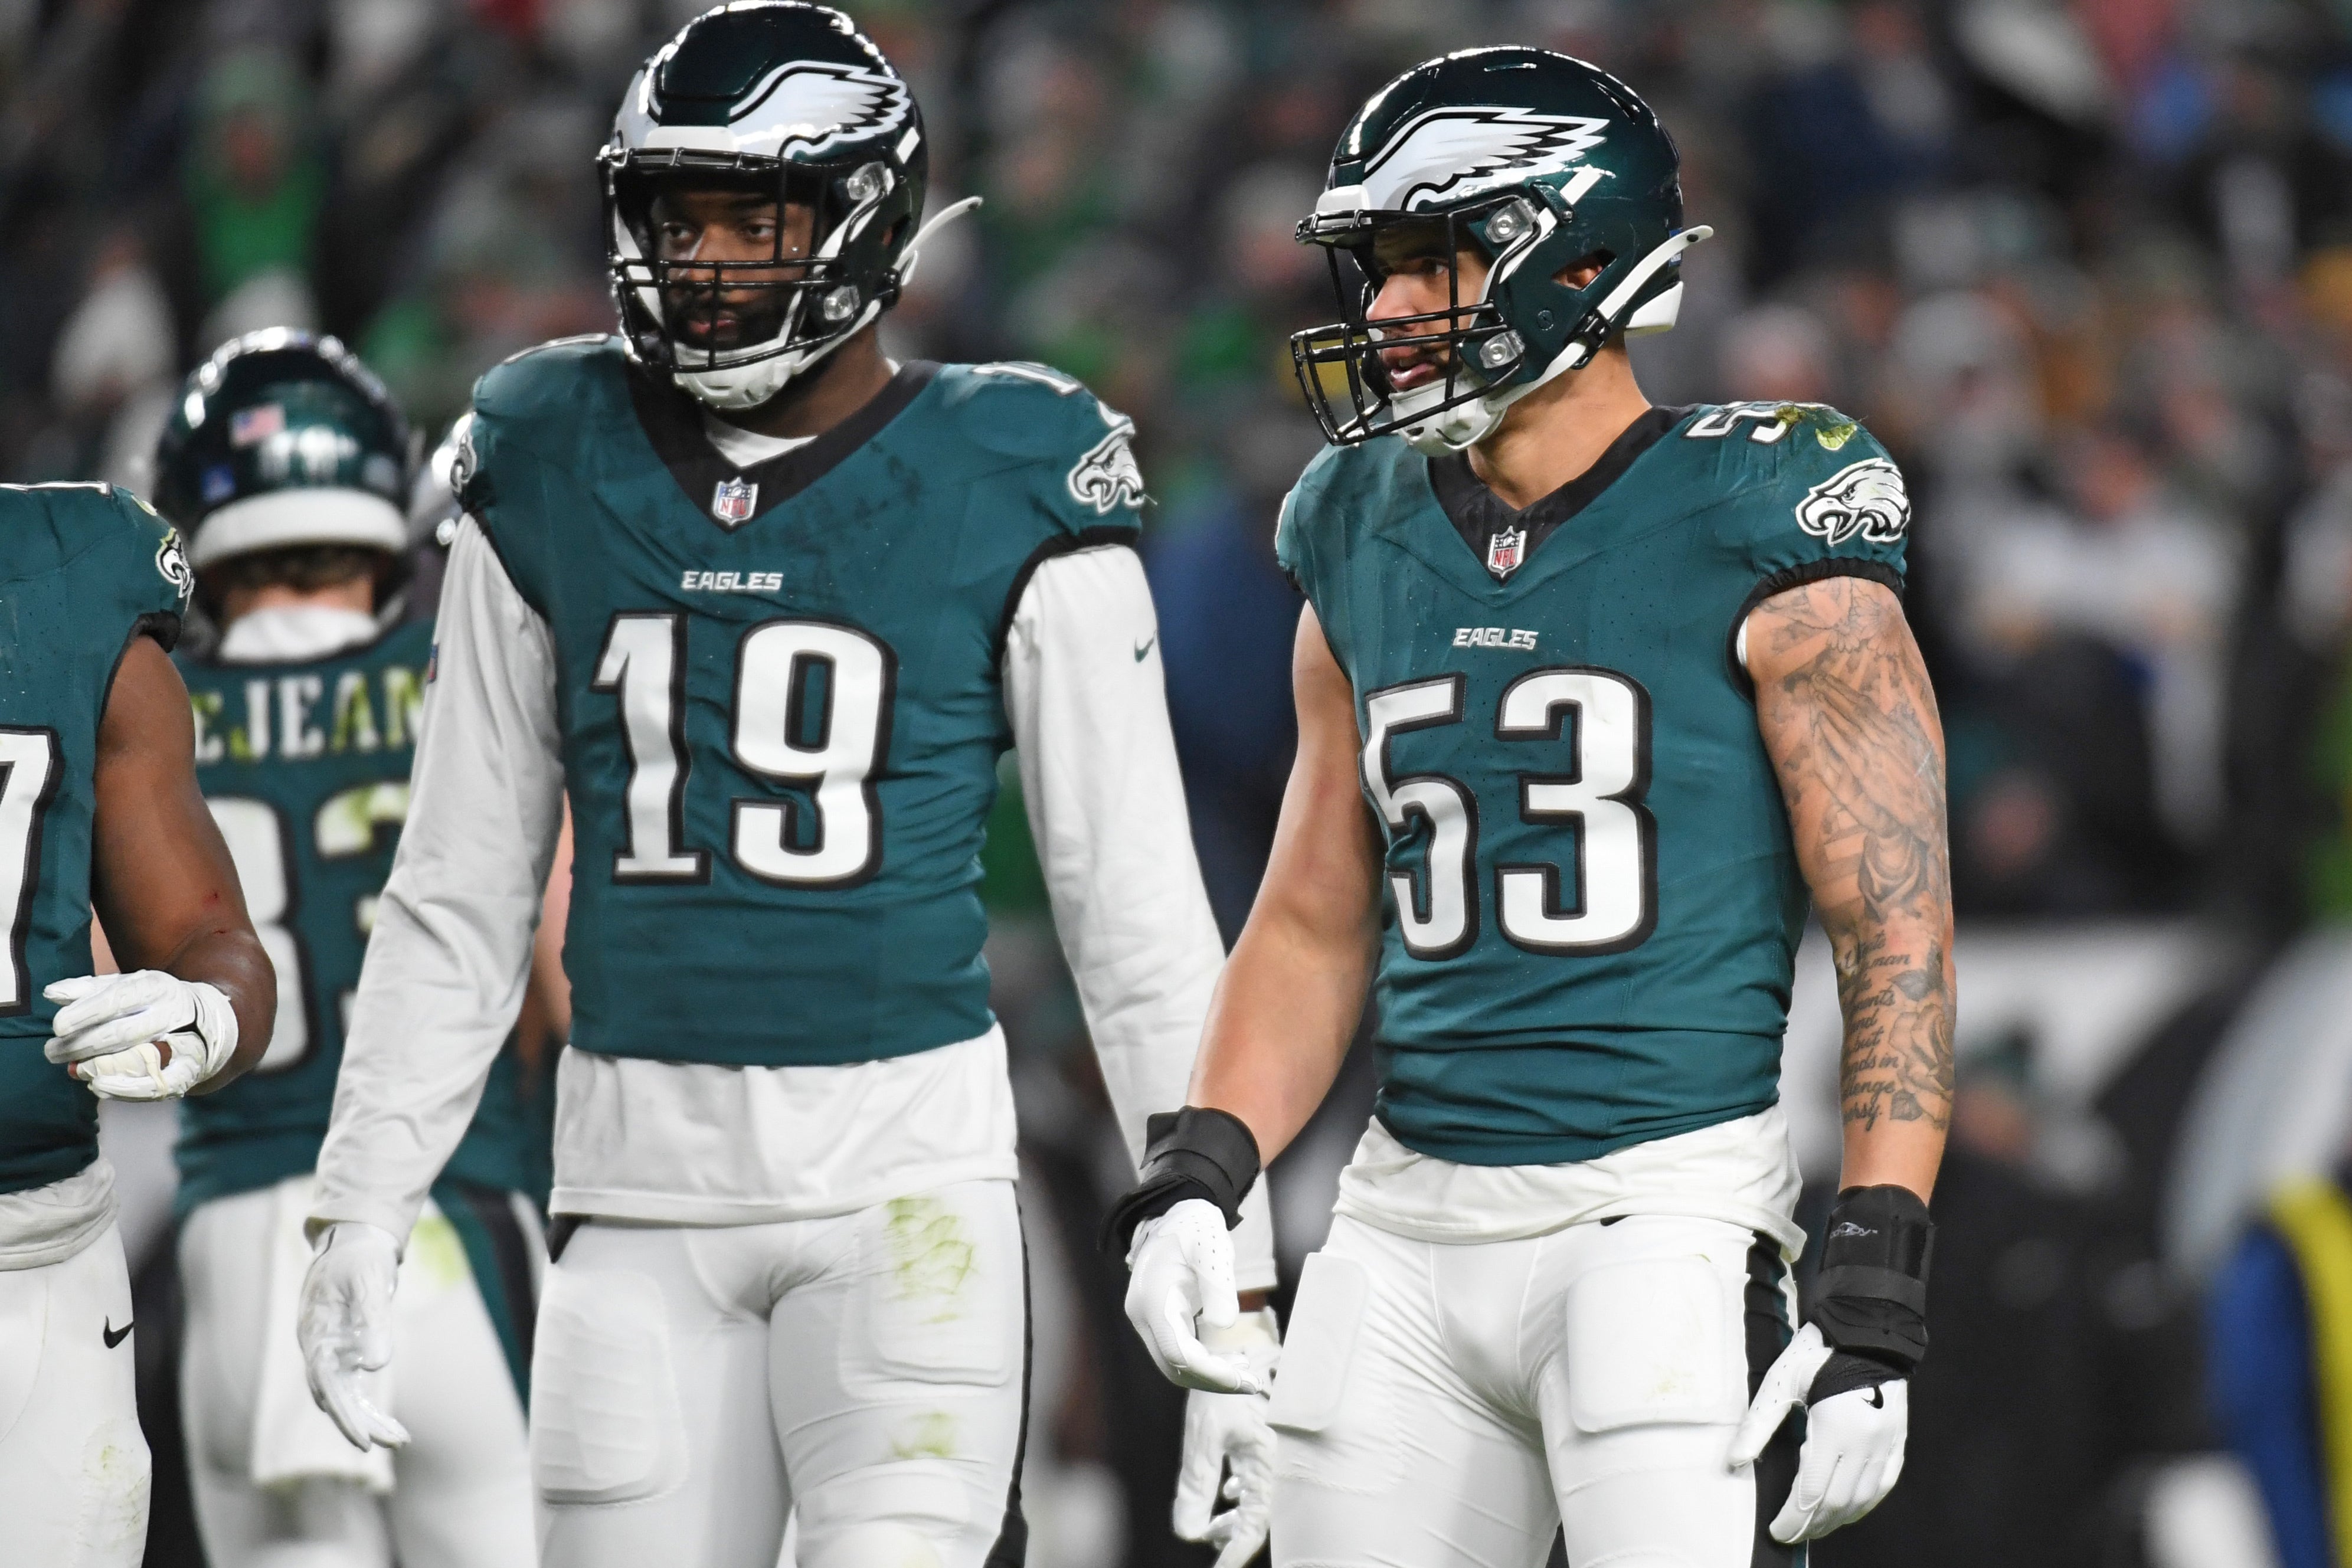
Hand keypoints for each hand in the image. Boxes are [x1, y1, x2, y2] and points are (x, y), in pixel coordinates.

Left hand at [43, 971, 237, 1099]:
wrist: (207, 1019)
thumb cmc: (151, 1002)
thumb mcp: (124, 987)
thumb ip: (88, 989)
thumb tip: (51, 993)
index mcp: (156, 985)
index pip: (118, 999)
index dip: (87, 1013)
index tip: (58, 1026)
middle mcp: (173, 1011)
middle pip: (123, 1032)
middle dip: (83, 1045)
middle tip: (52, 1053)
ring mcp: (185, 1040)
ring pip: (138, 1057)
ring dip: (99, 1067)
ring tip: (73, 1070)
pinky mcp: (189, 1069)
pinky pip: (158, 1084)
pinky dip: (127, 1089)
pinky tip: (99, 1088)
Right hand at [298, 1221, 409, 1452]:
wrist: (353, 1241)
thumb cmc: (358, 1258)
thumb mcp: (368, 1281)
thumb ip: (373, 1320)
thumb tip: (377, 1366)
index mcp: (315, 1334)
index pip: (326, 1383)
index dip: (343, 1412)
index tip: (363, 1439)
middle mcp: (319, 1350)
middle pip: (336, 1397)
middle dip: (361, 1424)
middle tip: (395, 1443)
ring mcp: (330, 1353)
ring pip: (346, 1397)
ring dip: (370, 1420)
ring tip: (401, 1439)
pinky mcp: (345, 1353)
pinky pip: (356, 1386)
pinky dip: (371, 1405)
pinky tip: (391, 1424)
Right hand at [1124, 1198, 1260, 1393]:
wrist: (1173, 1214)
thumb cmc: (1194, 1227)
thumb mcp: (1211, 1247)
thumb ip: (1218, 1284)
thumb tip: (1225, 1325)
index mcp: (1153, 1298)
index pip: (1178, 1353)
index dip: (1211, 1372)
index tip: (1242, 1379)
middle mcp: (1144, 1315)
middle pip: (1174, 1366)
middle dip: (1213, 1380)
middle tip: (1253, 1383)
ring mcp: (1148, 1319)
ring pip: (1175, 1365)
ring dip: (1210, 1375)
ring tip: (1248, 1374)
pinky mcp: (1158, 1320)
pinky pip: (1179, 1352)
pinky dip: (1204, 1363)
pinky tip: (1232, 1361)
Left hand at [1175, 1307, 1279, 1567]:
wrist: (1242, 1341)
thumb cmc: (1225, 1382)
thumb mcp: (1204, 1435)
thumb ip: (1196, 1486)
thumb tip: (1188, 1532)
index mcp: (1269, 1464)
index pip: (1255, 1524)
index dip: (1236, 1552)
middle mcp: (1280, 1462)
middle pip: (1260, 1515)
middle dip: (1234, 1534)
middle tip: (1209, 1537)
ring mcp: (1276, 1451)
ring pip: (1260, 1497)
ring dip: (1236, 1513)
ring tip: (1214, 1520)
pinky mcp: (1270, 1441)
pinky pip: (1261, 1478)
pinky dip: (1242, 1490)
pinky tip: (1228, 1489)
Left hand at [1728, 1323, 1907, 1542]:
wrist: (1866, 1334)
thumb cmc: (1817, 1354)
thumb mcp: (1781, 1383)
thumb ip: (1758, 1425)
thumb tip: (1736, 1461)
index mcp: (1834, 1428)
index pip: (1811, 1491)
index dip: (1792, 1518)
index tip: (1777, 1531)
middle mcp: (1864, 1443)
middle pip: (1837, 1503)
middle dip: (1811, 1525)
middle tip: (1791, 1533)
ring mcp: (1885, 1445)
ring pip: (1862, 1500)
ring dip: (1837, 1520)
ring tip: (1814, 1526)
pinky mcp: (1897, 1442)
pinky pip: (1883, 1486)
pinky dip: (1864, 1505)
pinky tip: (1847, 1510)